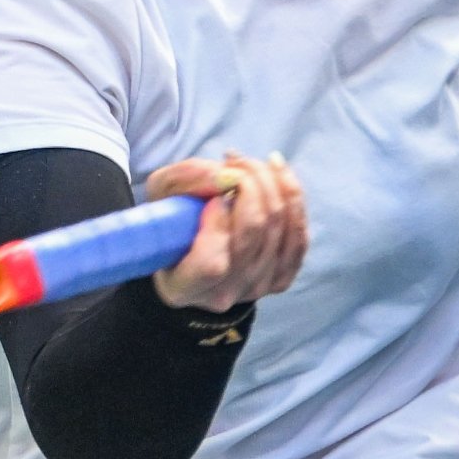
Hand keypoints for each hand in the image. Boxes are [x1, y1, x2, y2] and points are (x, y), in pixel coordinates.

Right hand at [143, 152, 307, 311]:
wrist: (191, 248)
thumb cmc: (171, 221)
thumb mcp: (160, 195)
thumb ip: (184, 180)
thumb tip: (225, 175)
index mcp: (182, 287)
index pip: (211, 264)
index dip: (217, 225)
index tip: (212, 199)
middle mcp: (221, 295)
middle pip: (253, 234)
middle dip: (249, 185)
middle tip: (234, 163)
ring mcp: (256, 289)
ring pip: (278, 227)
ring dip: (269, 183)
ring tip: (249, 164)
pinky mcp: (281, 278)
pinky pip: (299, 235)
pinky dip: (292, 196)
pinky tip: (277, 169)